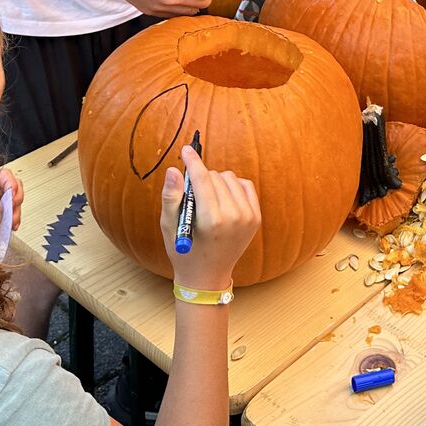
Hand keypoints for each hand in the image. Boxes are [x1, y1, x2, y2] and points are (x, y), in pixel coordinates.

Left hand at [0, 166, 23, 230]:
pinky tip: (11, 225)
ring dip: (15, 213)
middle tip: (12, 212)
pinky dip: (12, 219)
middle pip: (13, 188)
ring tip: (11, 223)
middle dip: (15, 201)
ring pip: (14, 202)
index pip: (4, 175)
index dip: (11, 184)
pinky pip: (11, 213)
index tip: (12, 197)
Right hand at [159, 144, 261, 292]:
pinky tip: (222, 199)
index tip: (186, 149)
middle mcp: (234, 217)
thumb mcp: (170, 227)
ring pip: (230, 178)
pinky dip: (232, 186)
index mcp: (211, 221)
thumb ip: (171, 197)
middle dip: (200, 178)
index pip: (203, 180)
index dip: (193, 162)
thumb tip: (174, 169)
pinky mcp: (256, 217)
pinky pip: (245, 185)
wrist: (207, 276)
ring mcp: (248, 217)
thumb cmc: (184, 252)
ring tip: (206, 200)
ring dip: (216, 182)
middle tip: (191, 195)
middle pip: (215, 177)